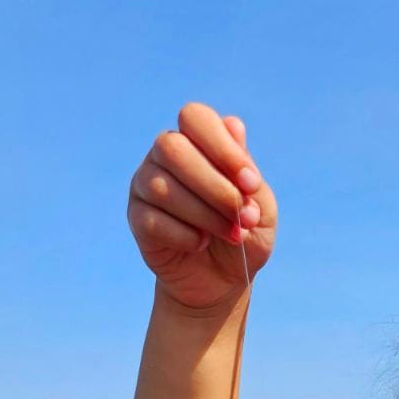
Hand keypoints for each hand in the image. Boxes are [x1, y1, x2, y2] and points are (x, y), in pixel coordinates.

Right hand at [127, 102, 276, 309]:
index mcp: (198, 142)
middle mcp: (166, 156)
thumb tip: (233, 126)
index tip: (251, 183)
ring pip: (162, 186)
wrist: (224, 280)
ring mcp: (146, 184)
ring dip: (205, 215)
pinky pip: (153, 220)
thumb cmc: (245, 235)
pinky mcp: (137, 217)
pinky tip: (201, 244)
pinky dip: (186, 236)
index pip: (195, 117)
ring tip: (231, 234)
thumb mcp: (262, 207)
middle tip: (243, 216)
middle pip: (172, 148)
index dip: (223, 147)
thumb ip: (249, 173)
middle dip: (215, 186)